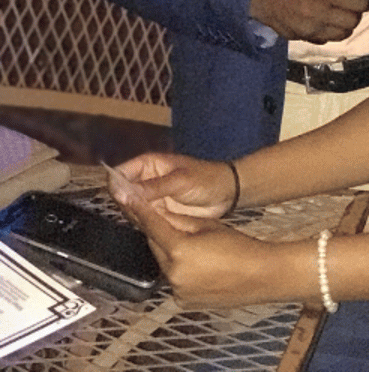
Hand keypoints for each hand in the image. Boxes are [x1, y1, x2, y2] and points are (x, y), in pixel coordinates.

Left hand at [112, 185, 280, 308]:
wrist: (262, 275)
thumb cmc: (241, 248)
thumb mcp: (210, 226)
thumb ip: (181, 221)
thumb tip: (161, 214)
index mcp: (180, 250)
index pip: (153, 226)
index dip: (141, 212)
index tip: (131, 200)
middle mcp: (174, 273)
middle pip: (156, 247)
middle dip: (163, 237)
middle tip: (180, 229)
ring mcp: (177, 290)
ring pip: (165, 266)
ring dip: (173, 256)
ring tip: (200, 252)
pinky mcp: (183, 301)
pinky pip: (175, 282)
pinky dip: (182, 273)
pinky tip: (202, 268)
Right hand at [118, 152, 238, 217]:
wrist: (228, 194)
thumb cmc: (207, 179)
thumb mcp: (180, 181)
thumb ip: (152, 187)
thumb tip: (122, 193)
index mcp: (147, 165)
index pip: (119, 173)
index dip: (115, 185)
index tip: (120, 199)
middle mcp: (144, 181)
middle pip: (121, 193)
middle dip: (125, 204)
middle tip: (138, 213)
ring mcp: (149, 198)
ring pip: (129, 208)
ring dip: (134, 216)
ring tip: (148, 220)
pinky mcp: (157, 213)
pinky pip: (142, 219)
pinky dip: (144, 224)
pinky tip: (151, 228)